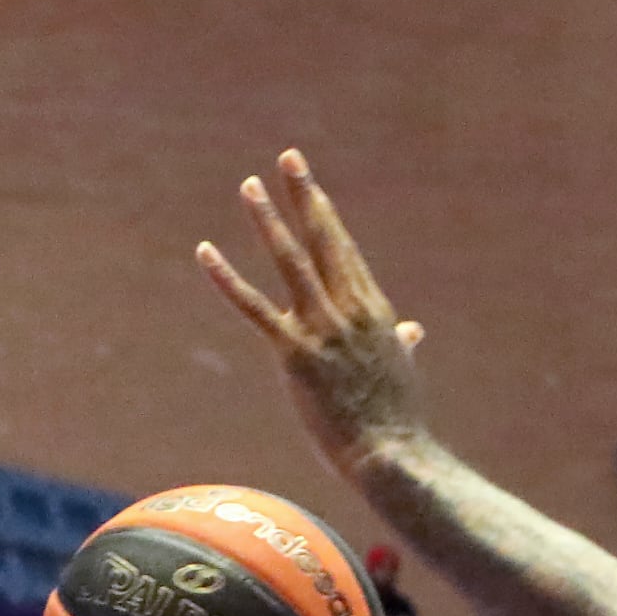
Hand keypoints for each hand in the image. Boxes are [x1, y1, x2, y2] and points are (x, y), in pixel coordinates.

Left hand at [195, 148, 428, 478]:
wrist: (391, 457)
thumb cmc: (398, 424)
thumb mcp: (402, 372)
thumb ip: (401, 344)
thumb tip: (412, 331)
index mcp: (376, 313)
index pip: (345, 253)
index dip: (326, 216)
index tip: (311, 188)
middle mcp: (350, 311)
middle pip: (324, 240)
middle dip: (305, 196)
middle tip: (288, 158)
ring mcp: (322, 329)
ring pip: (290, 261)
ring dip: (269, 220)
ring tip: (250, 186)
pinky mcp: (295, 354)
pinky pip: (254, 308)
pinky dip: (227, 278)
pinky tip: (205, 251)